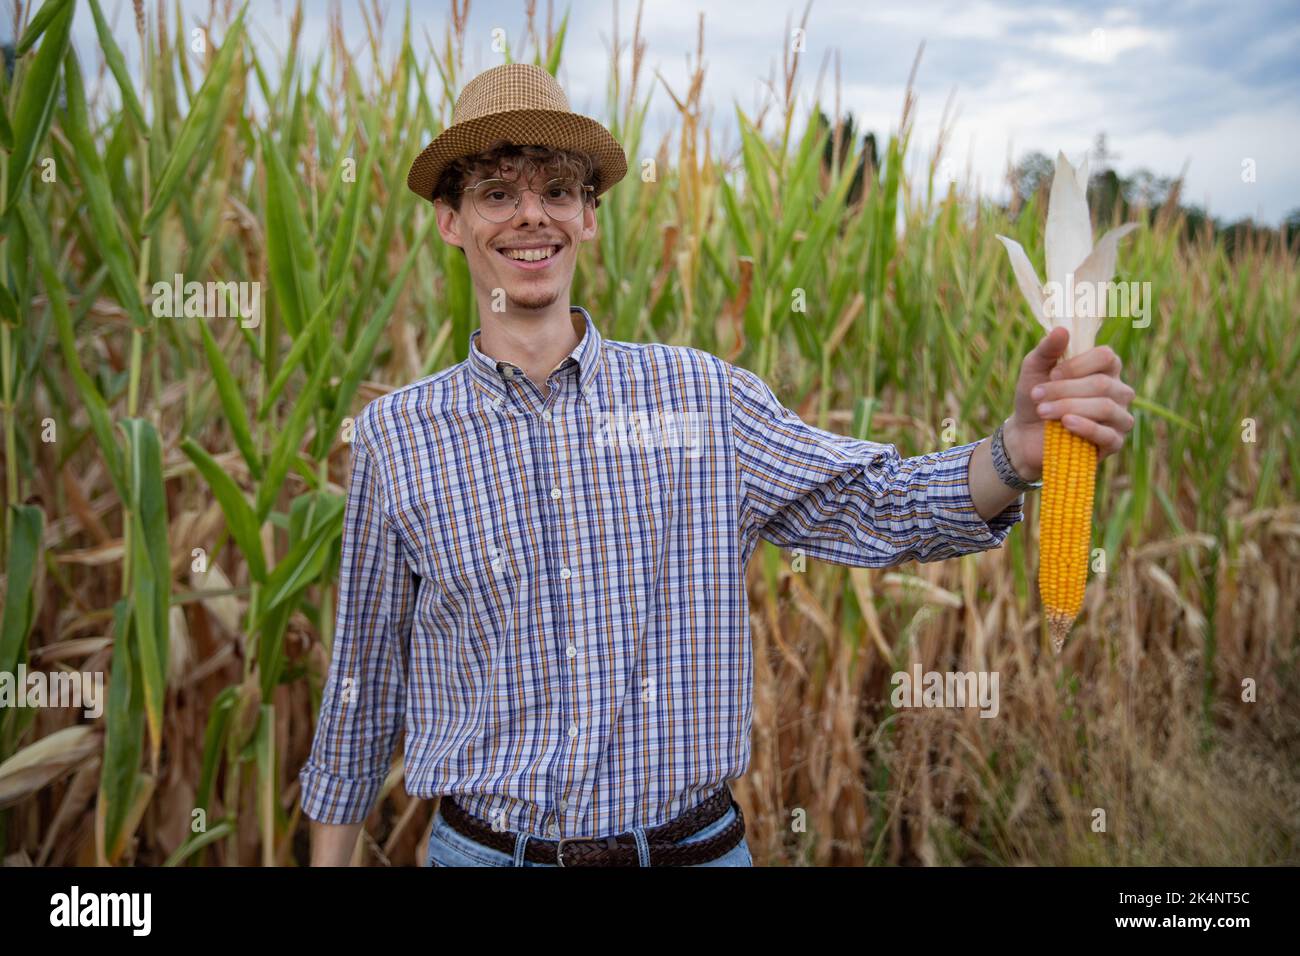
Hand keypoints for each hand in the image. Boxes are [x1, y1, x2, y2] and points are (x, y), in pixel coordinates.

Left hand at [1003, 326, 1135, 480]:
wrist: (1025, 434)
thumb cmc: (1036, 397)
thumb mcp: (1034, 369)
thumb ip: (1047, 349)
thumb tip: (1062, 329)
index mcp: (1106, 368)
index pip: (1106, 357)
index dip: (1078, 365)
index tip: (1052, 373)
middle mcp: (1119, 391)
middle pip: (1102, 384)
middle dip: (1064, 389)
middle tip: (1036, 396)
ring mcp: (1120, 417)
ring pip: (1105, 407)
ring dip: (1069, 407)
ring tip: (1043, 411)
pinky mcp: (1114, 442)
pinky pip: (1107, 434)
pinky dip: (1085, 427)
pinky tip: (1066, 424)